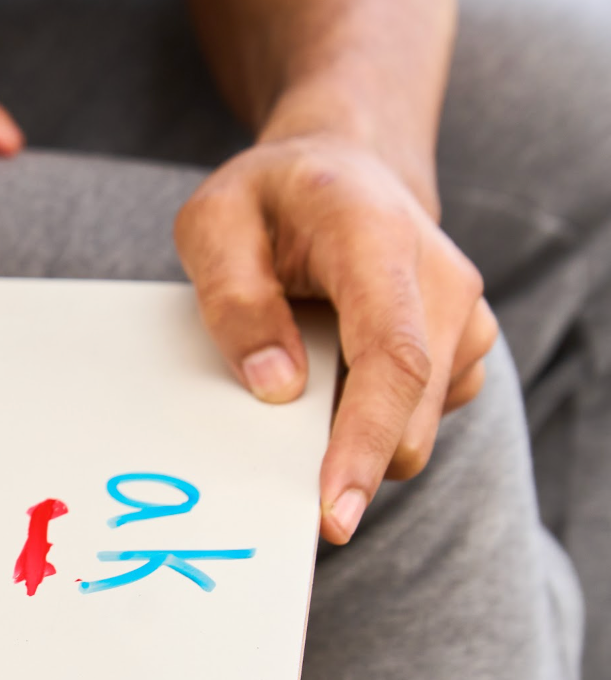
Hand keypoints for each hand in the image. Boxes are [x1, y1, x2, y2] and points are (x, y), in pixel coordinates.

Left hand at [174, 133, 494, 543]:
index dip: (363, 442)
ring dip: (352, 436)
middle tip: (269, 479)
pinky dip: (367, 422)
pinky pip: (416, 417)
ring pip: (415, 425)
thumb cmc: (271, 198)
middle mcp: (444, 281)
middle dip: (348, 465)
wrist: (345, 169)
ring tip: (293, 374)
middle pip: (411, 411)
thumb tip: (275, 387)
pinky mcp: (464, 351)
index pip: (390, 357)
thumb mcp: (214, 223)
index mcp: (377, 239)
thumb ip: (234, 298)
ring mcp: (466, 319)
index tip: (332, 510)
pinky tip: (325, 377)